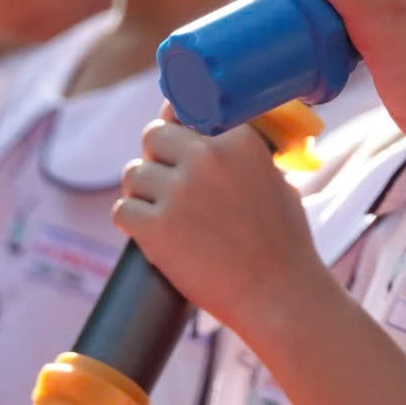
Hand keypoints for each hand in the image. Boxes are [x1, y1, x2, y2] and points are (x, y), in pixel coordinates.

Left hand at [113, 117, 332, 349]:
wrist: (278, 292)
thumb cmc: (283, 241)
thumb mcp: (275, 179)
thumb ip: (243, 156)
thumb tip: (212, 142)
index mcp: (239, 140)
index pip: (189, 112)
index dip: (180, 127)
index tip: (178, 140)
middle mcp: (206, 158)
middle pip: (153, 136)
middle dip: (156, 156)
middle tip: (167, 180)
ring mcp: (178, 193)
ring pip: (132, 173)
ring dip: (142, 191)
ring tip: (160, 211)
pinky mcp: (155, 229)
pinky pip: (122, 211)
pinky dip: (131, 221)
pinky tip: (149, 232)